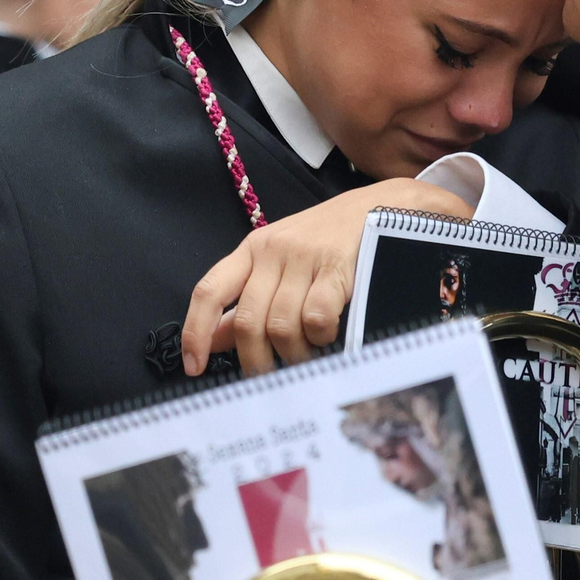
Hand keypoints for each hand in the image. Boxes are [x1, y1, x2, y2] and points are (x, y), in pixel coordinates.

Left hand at [182, 179, 470, 375]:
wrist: (385, 204)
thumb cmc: (330, 239)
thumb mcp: (281, 262)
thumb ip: (247, 298)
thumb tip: (213, 338)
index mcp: (252, 250)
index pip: (208, 291)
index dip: (195, 333)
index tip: (194, 367)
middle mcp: (272, 250)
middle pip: (247, 322)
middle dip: (257, 361)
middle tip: (272, 375)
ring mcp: (304, 257)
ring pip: (281, 326)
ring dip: (294, 355)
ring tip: (308, 356)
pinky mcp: (336, 266)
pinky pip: (316, 318)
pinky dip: (320, 338)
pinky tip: (328, 336)